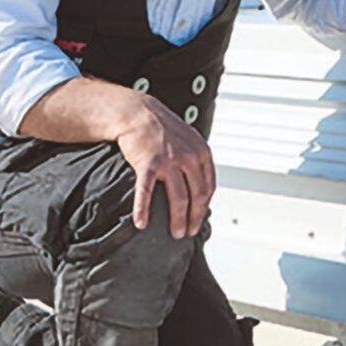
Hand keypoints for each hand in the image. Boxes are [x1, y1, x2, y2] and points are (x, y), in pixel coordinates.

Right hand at [115, 98, 215, 238]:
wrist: (136, 112)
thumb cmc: (160, 127)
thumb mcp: (187, 139)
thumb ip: (196, 158)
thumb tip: (200, 181)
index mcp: (201, 152)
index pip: (209, 186)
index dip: (205, 206)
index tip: (199, 219)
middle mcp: (189, 157)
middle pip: (198, 195)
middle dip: (195, 218)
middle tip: (188, 232)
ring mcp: (169, 160)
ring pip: (179, 198)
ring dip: (178, 219)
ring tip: (175, 233)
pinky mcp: (148, 163)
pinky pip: (145, 192)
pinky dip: (143, 210)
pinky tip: (141, 222)